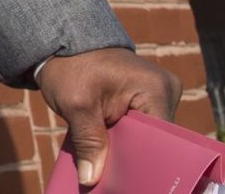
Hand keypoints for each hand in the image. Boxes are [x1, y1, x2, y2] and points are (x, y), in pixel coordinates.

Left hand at [36, 47, 181, 185]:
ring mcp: (157, 95)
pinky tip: (110, 154)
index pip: (163, 140)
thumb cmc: (69, 67)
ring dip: (127, 149)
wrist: (60, 44)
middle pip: (156, 140)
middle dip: (133, 158)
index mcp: (156, 89)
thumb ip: (88, 142)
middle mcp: (165, 92)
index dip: (144, 162)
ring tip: (109, 166)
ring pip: (147, 137)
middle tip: (113, 177)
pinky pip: (139, 128)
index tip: (127, 179)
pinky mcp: (145, 99)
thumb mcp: (76, 105)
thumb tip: (91, 180)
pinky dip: (124, 139)